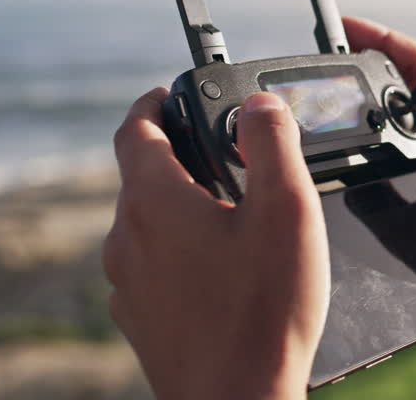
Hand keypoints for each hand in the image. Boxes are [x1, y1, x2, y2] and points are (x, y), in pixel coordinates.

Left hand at [104, 90, 328, 399]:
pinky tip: (225, 273)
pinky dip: (181, 255)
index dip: (155, 102)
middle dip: (184, 159)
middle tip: (232, 158)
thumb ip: (273, 142)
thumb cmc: (264, 310)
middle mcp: (127, 239)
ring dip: (183, 209)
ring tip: (237, 219)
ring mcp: (127, 285)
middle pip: (144, 178)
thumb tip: (260, 105)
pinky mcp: (140, 320)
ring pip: (149, 225)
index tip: (174, 94)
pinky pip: (154, 268)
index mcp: (154, 200)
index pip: (136, 128)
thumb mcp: (287, 208)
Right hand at [343, 17, 415, 316]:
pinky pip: (374, 189)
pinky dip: (353, 181)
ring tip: (314, 118)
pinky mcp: (414, 211)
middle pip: (384, 99)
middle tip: (315, 72)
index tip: (344, 26)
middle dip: (350, 79)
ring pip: (374, 143)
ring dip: (346, 130)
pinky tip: (331, 181)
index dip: (380, 43)